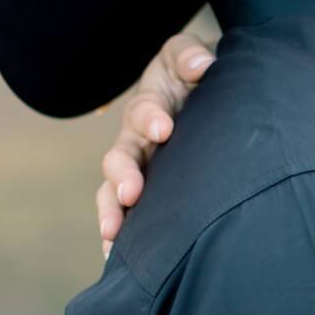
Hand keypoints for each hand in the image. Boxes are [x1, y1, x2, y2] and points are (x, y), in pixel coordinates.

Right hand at [97, 30, 214, 250]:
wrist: (199, 90)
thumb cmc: (194, 72)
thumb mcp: (188, 55)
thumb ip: (190, 55)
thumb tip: (202, 65)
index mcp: (151, 106)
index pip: (145, 111)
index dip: (151, 117)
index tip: (164, 128)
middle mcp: (137, 140)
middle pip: (121, 157)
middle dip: (124, 175)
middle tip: (132, 192)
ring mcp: (138, 167)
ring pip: (114, 190)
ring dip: (112, 211)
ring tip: (112, 235)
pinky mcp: (145, 190)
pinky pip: (125, 215)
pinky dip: (119, 236)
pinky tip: (115, 260)